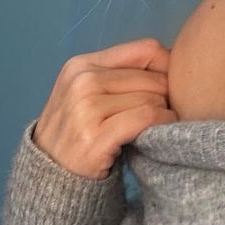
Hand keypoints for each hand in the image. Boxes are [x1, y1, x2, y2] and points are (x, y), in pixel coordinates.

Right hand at [32, 36, 178, 180]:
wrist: (50, 175)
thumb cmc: (79, 130)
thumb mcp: (89, 92)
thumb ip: (123, 74)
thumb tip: (174, 64)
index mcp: (82, 65)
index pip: (146, 50)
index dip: (167, 68)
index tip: (169, 88)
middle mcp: (82, 81)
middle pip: (153, 77)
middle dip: (165, 96)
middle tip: (161, 113)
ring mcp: (85, 108)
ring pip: (152, 99)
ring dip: (163, 113)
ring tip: (154, 126)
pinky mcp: (95, 136)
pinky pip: (147, 118)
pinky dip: (162, 123)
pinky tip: (160, 134)